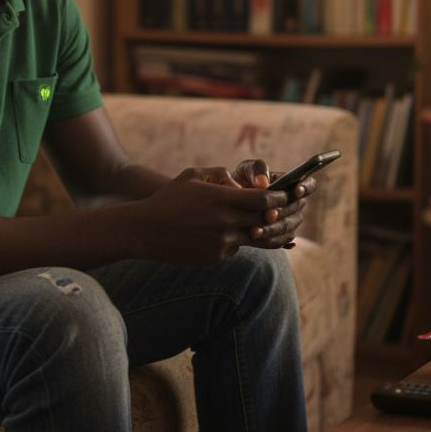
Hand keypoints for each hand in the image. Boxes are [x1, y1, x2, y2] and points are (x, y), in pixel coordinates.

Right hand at [139, 167, 288, 264]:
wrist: (145, 230)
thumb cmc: (169, 198)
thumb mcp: (192, 176)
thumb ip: (221, 175)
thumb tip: (243, 183)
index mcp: (221, 199)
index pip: (264, 199)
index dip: (279, 197)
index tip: (285, 194)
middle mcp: (224, 222)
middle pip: (265, 220)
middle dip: (276, 214)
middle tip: (284, 209)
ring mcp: (221, 242)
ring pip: (254, 237)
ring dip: (259, 229)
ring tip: (265, 222)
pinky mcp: (215, 256)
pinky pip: (235, 247)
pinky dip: (236, 239)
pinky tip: (225, 233)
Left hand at [234, 158, 319, 249]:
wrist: (231, 202)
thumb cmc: (243, 180)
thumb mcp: (246, 170)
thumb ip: (257, 170)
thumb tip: (263, 182)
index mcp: (292, 183)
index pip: (309, 184)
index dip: (306, 188)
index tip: (296, 191)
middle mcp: (295, 202)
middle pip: (297, 208)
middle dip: (283, 211)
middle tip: (268, 215)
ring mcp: (290, 220)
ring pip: (289, 226)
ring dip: (273, 229)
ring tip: (254, 230)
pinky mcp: (280, 235)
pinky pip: (281, 240)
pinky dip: (269, 239)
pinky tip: (255, 237)